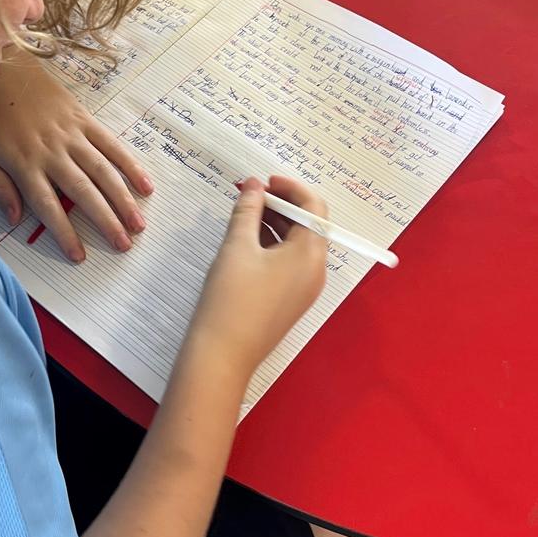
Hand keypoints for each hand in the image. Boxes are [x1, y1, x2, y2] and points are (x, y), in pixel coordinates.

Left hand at [0, 49, 152, 261]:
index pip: (48, 206)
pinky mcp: (85, 120)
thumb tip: (15, 219)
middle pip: (83, 192)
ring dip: (123, 199)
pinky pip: (112, 145)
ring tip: (139, 224)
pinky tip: (146, 186)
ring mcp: (72, 135)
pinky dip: (130, 165)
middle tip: (124, 246)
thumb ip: (0, 187)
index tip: (81, 256)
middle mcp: (52, 152)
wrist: (3, 69)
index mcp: (25, 165)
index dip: (65, 233)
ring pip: (103, 172)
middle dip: (105, 221)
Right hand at [187, 175, 327, 376]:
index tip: (263, 182)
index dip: (290, 188)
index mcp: (311, 254)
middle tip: (249, 194)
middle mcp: (315, 270)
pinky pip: (289, 262)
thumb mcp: (237, 245)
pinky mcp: (290, 300)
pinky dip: (272, 244)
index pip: (314, 207)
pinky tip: (246, 238)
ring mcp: (305, 288)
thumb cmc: (231, 298)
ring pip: (297, 243)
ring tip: (244, 214)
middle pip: (308, 225)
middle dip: (281, 204)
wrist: (222, 354)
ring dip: (275, 223)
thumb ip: (248, 210)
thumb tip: (253, 186)